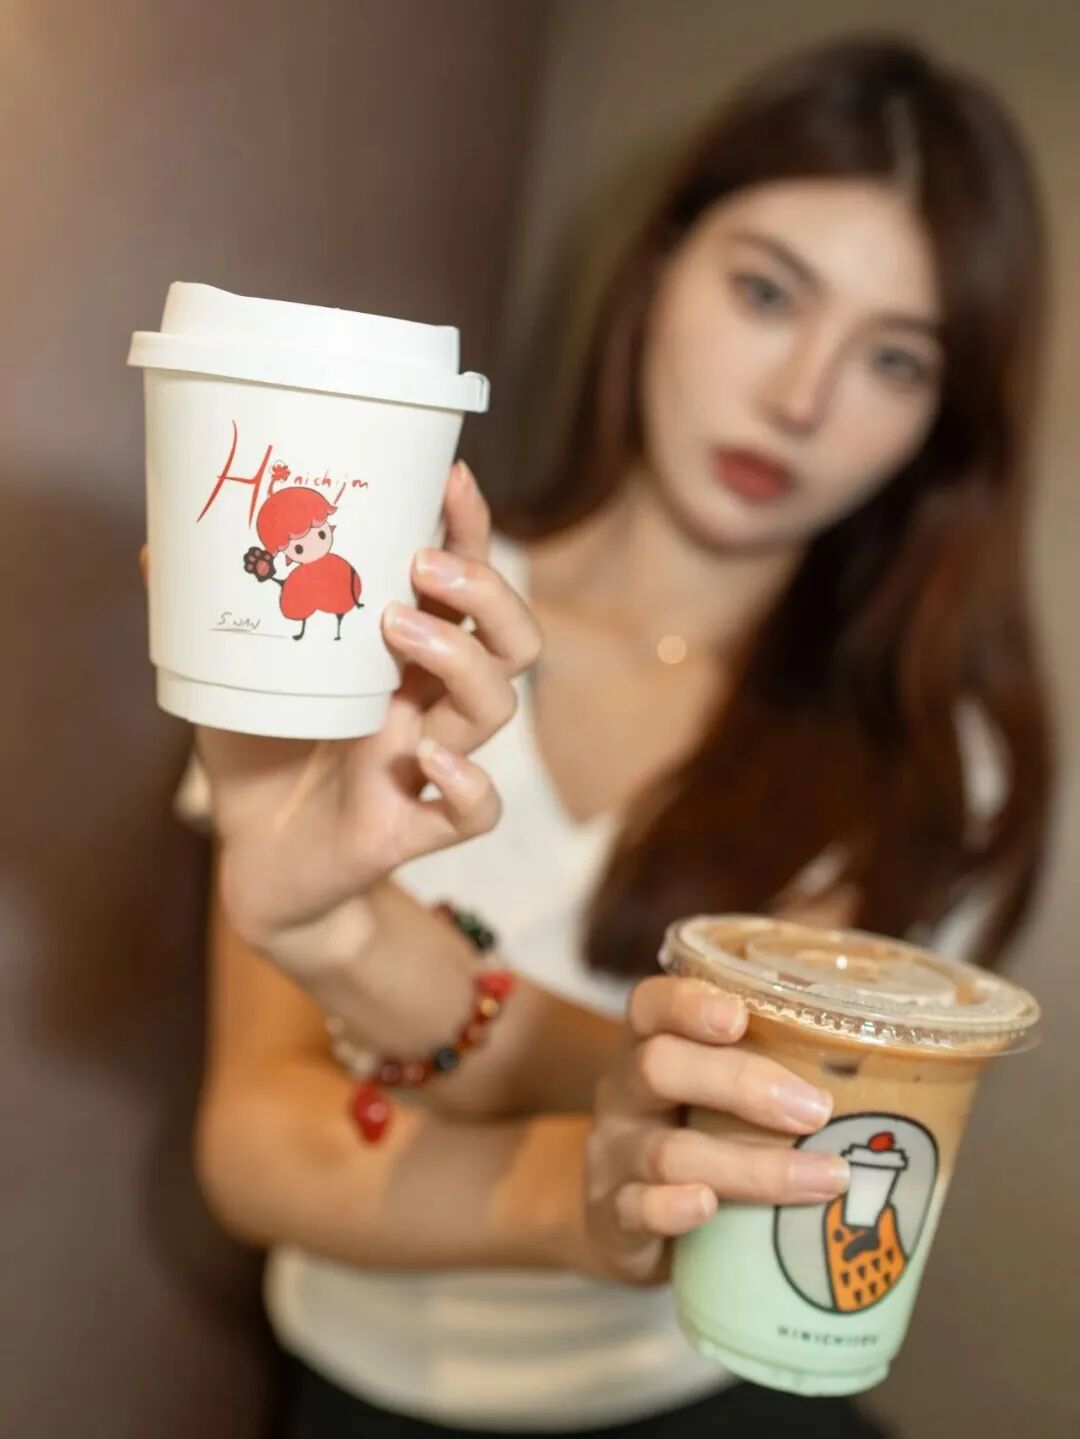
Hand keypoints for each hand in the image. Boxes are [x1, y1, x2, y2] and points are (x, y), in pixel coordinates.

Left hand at [143, 461, 541, 970]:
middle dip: (486, 590)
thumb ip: (204, 614)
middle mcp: (429, 702)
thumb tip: (155, 543)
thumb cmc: (258, 754)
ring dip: (461, 657)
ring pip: (497, 707)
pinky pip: (475, 811)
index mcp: (403, 655)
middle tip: (421, 565)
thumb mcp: (227, 674)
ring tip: (400, 630)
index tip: (452, 477)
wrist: (253, 858)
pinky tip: (424, 758)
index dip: (471, 529)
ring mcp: (428, 762)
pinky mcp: (411, 827)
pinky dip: (467, 783)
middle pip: (512, 638)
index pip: (465, 582)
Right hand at [578, 976, 848, 1285]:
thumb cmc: (698, 1141)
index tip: (741, 1016)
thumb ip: (776, 1074)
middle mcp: (625, 1094)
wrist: (619, 1222)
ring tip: (823, 1179)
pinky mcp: (613, 1218)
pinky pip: (635, 1210)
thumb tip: (901, 1073)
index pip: (652, 1005)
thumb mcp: (718, 1098)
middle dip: (740, 1082)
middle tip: (815, 1110)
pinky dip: (674, 1208)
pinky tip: (708, 1207)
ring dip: (750, 1166)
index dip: (689, 1002)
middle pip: (658, 1066)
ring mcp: (614, 1156)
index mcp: (652, 1048)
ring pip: (667, 1152)